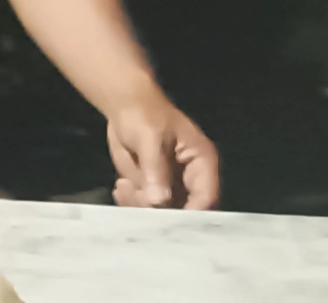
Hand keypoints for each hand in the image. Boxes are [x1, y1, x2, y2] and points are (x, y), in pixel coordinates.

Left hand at [106, 98, 221, 209]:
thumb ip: (156, 169)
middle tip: (136, 195)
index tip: (165, 219)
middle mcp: (191, 180)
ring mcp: (172, 186)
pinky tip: (120, 187)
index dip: (190, 214)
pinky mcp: (154, 188)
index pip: (207, 199)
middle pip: (186, 211)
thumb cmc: (144, 115)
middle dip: (160, 213)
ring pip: (163, 212)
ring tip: (124, 186)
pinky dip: (132, 203)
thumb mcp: (150, 138)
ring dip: (142, 207)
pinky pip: (146, 206)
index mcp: (202, 163)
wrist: (125, 107)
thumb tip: (158, 202)